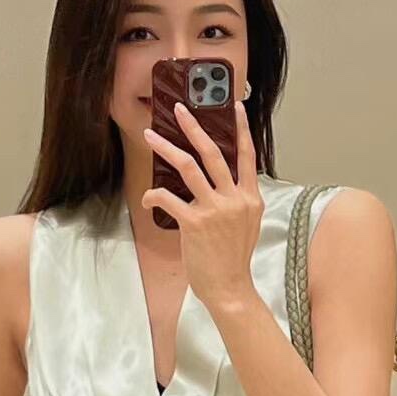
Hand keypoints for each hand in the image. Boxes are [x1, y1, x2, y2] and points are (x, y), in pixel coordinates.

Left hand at [142, 99, 263, 313]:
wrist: (230, 288)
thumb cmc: (233, 259)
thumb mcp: (247, 225)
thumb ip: (238, 201)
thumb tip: (222, 183)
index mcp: (250, 197)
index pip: (247, 155)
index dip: (240, 129)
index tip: (234, 107)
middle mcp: (235, 199)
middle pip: (213, 153)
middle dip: (194, 127)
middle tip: (180, 109)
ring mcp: (215, 209)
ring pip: (189, 167)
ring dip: (167, 148)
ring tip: (152, 135)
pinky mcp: (195, 223)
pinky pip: (168, 198)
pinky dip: (153, 195)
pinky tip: (146, 199)